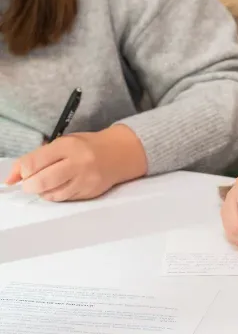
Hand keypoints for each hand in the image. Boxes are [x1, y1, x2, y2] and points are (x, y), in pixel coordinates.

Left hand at [4, 125, 146, 201]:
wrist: (120, 153)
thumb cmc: (87, 147)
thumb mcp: (61, 144)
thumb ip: (35, 158)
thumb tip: (10, 179)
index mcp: (68, 145)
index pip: (33, 163)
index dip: (22, 171)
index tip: (24, 173)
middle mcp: (78, 162)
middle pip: (40, 182)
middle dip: (29, 185)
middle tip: (31, 183)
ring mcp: (86, 179)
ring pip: (51, 194)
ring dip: (43, 192)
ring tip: (48, 183)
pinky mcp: (90, 192)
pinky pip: (65, 199)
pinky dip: (57, 195)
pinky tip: (62, 186)